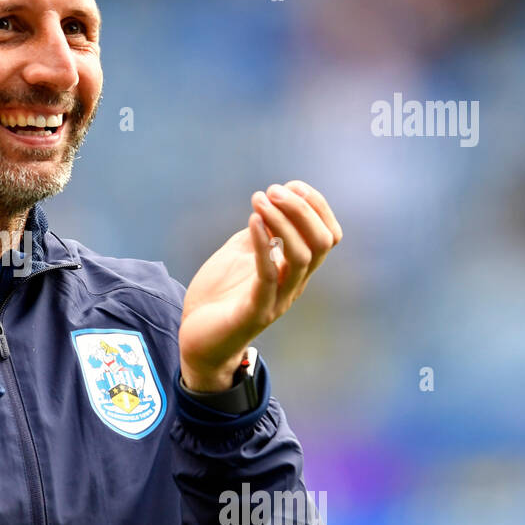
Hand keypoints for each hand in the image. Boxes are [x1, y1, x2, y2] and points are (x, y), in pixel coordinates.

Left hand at [178, 180, 341, 390]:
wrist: (196, 338)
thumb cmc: (220, 296)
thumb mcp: (241, 254)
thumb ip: (260, 232)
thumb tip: (272, 202)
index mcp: (295, 269)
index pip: (328, 235)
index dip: (317, 206)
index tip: (291, 185)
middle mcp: (294, 284)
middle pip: (322, 242)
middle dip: (302, 209)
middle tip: (273, 190)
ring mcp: (277, 299)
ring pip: (303, 257)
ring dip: (284, 221)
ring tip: (260, 199)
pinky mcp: (255, 312)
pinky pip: (268, 276)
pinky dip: (263, 244)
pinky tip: (253, 221)